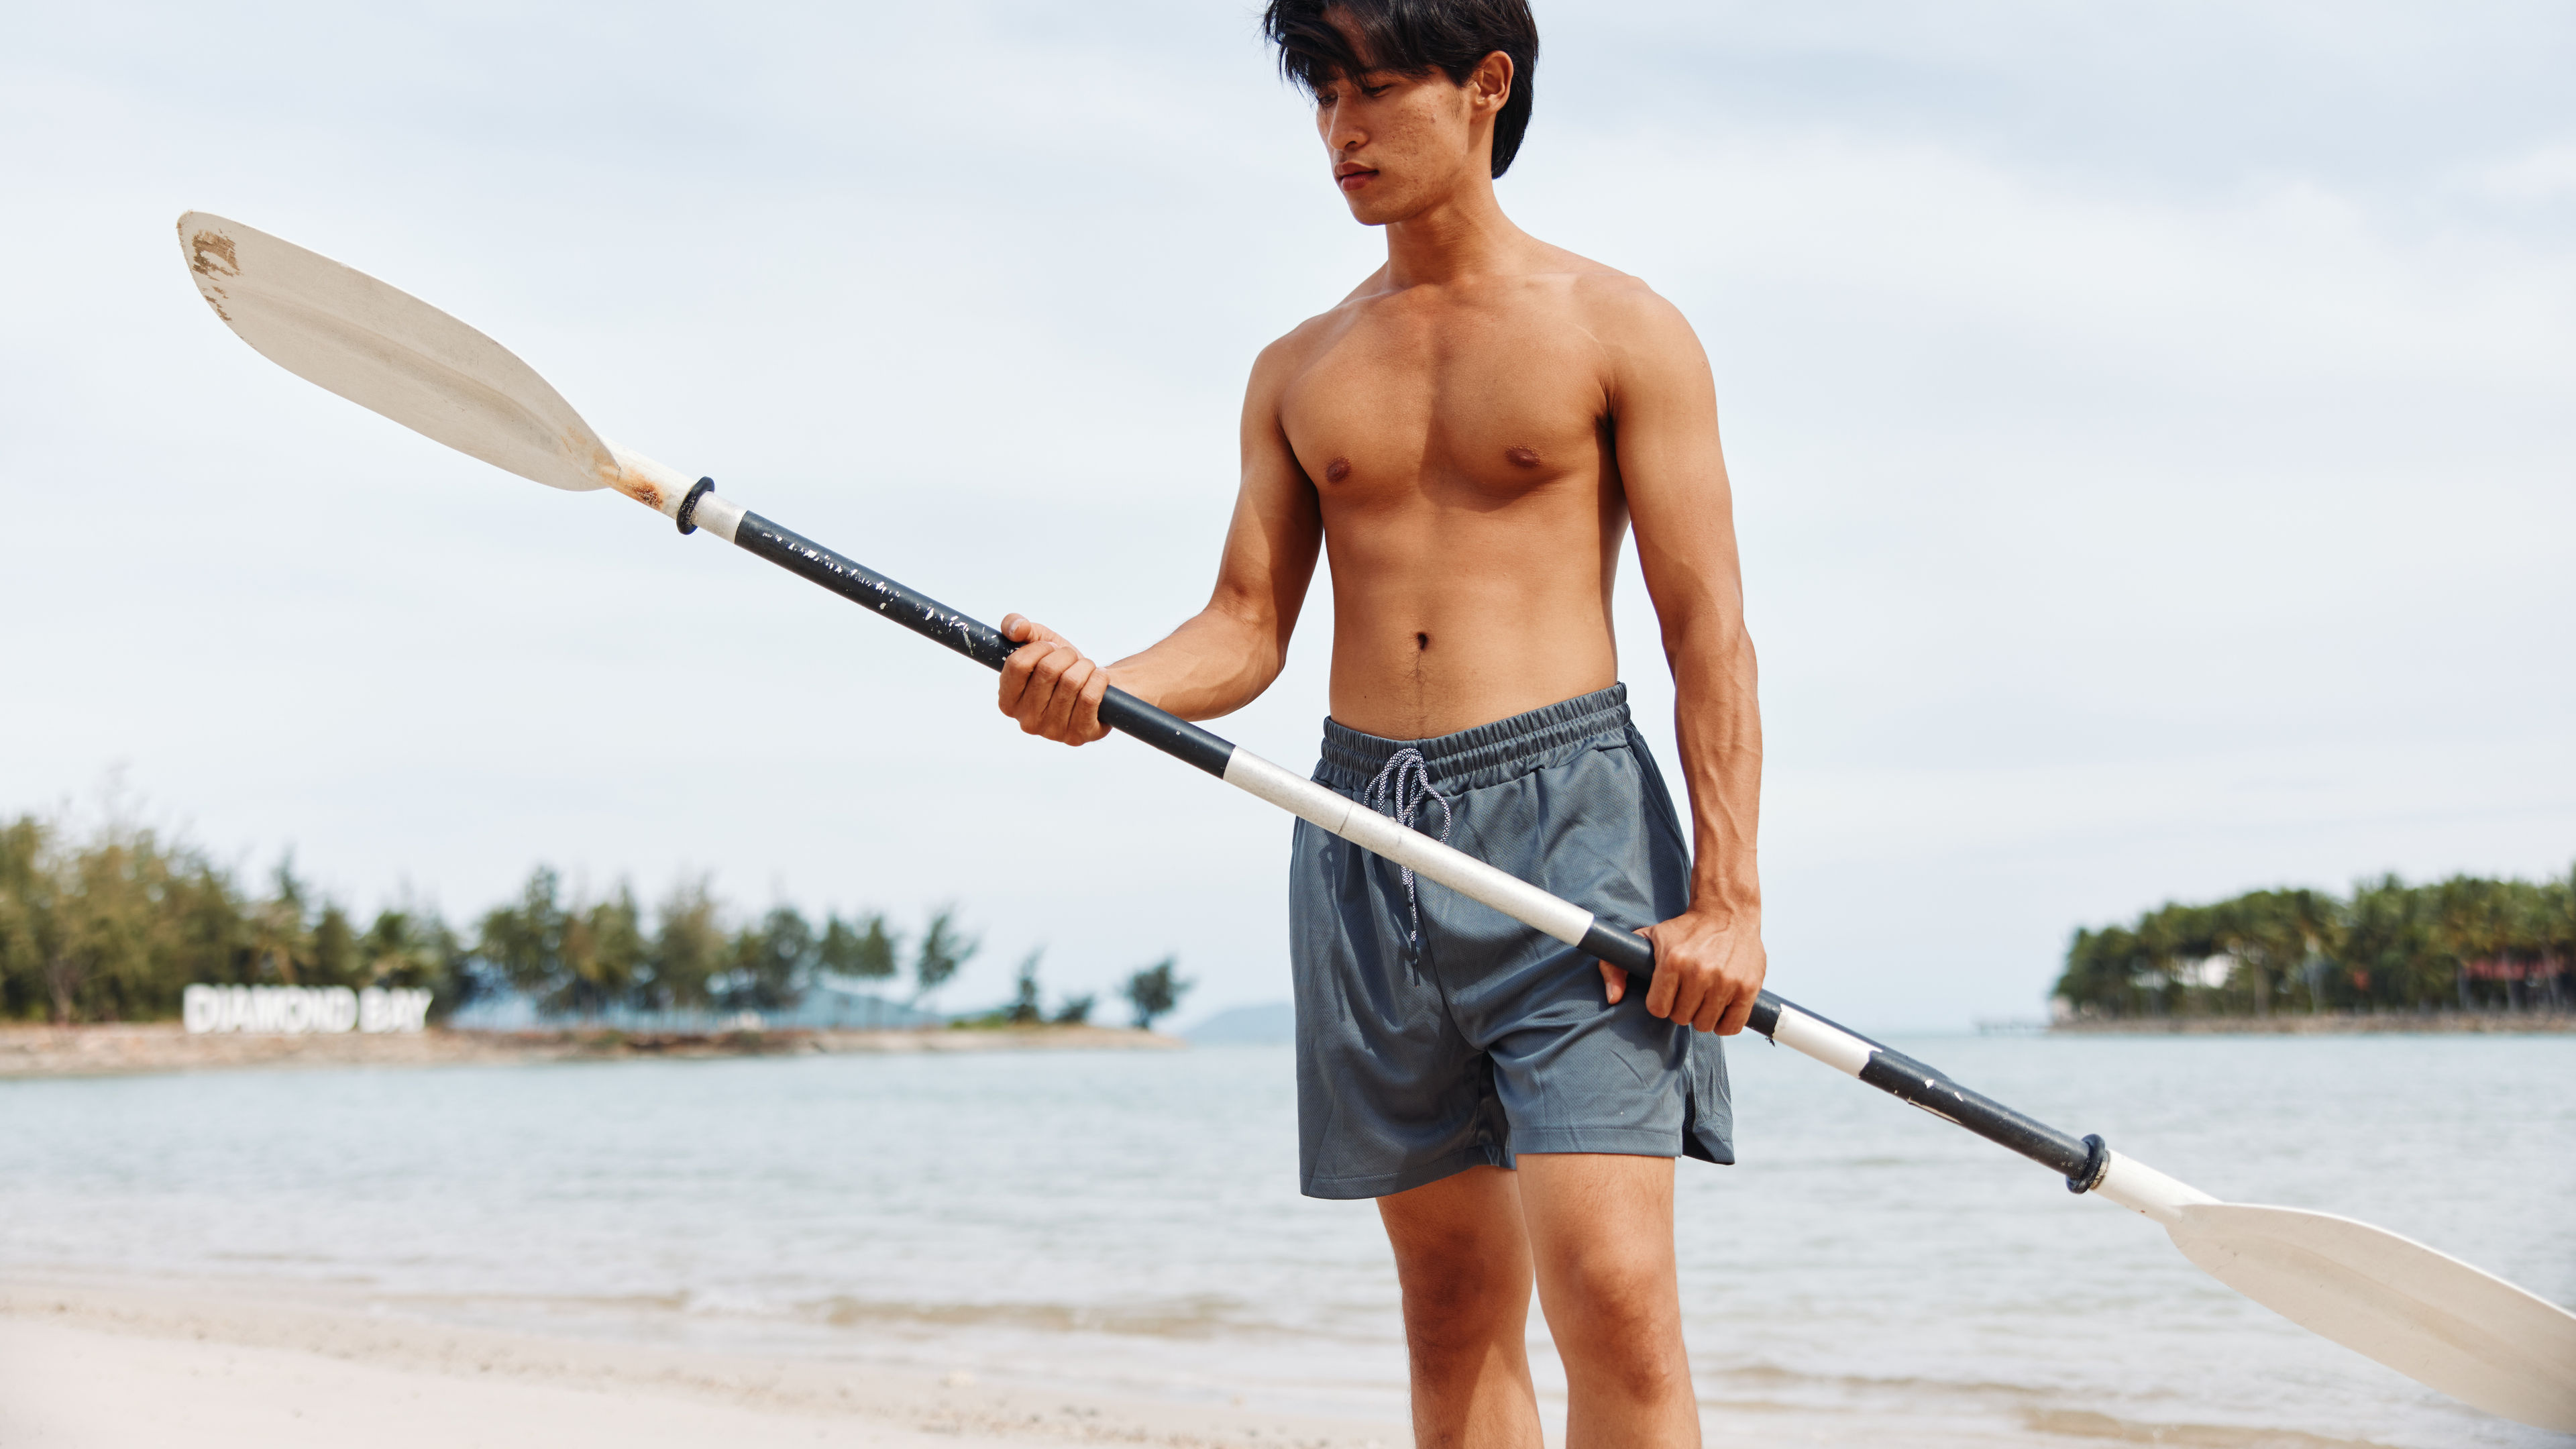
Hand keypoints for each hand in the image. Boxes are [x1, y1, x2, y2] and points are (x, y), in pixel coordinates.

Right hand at [996, 614, 1113, 744]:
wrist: (1096, 688)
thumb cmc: (1062, 666)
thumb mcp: (1038, 641)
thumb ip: (1017, 626)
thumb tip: (1016, 628)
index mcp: (1008, 701)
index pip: (1018, 664)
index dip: (1039, 648)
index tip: (1050, 649)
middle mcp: (1026, 721)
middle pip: (1048, 670)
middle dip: (1066, 655)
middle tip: (1072, 659)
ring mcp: (1052, 731)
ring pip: (1071, 682)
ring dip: (1085, 666)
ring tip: (1085, 669)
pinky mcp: (1078, 735)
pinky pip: (1090, 697)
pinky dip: (1099, 679)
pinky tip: (1099, 678)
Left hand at [1599, 906, 1765, 1034]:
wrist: (1728, 912)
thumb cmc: (1684, 929)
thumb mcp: (1646, 937)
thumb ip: (1616, 965)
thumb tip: (1613, 998)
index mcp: (1672, 961)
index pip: (1658, 1009)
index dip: (1661, 1002)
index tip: (1668, 991)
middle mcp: (1699, 972)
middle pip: (1682, 1018)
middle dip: (1682, 1008)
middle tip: (1688, 992)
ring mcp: (1726, 981)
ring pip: (1705, 1024)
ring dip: (1703, 1016)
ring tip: (1704, 997)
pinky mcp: (1748, 987)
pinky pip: (1732, 1026)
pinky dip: (1725, 1024)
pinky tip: (1721, 1008)